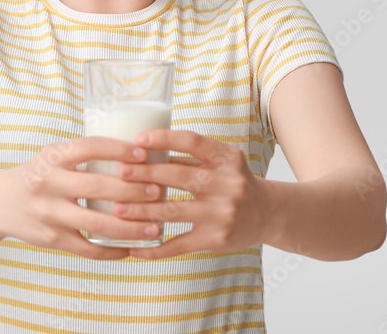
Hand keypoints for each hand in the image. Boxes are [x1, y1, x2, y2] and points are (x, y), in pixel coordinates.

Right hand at [0, 136, 164, 260]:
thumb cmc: (39, 175)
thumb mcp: (54, 156)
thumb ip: (84, 155)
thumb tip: (137, 153)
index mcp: (53, 157)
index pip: (90, 147)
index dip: (118, 149)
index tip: (143, 153)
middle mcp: (48, 183)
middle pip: (97, 187)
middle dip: (131, 190)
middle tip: (158, 191)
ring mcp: (49, 214)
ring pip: (96, 223)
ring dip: (130, 227)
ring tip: (154, 227)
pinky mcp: (52, 239)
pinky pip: (87, 249)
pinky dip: (112, 251)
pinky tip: (131, 249)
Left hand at [113, 130, 270, 258]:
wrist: (268, 214)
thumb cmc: (234, 182)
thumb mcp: (222, 162)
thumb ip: (190, 158)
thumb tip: (143, 151)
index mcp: (227, 158)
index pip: (192, 141)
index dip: (164, 138)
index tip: (138, 139)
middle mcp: (227, 184)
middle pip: (178, 176)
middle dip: (144, 174)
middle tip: (119, 172)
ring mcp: (222, 213)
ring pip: (173, 211)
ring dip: (141, 210)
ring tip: (117, 209)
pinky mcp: (215, 239)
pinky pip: (178, 244)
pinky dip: (154, 248)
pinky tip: (134, 248)